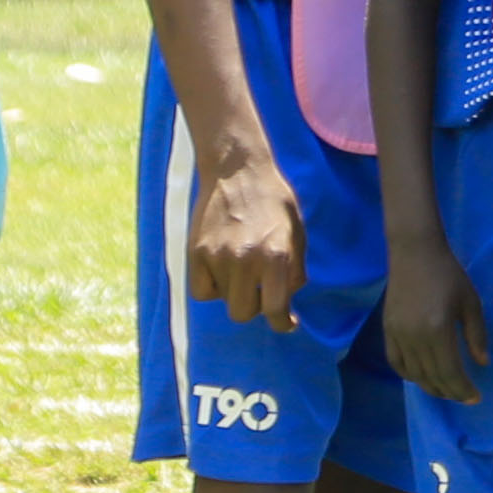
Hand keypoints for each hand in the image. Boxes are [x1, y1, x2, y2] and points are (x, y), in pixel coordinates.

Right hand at [186, 129, 308, 329]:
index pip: (274, 309)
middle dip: (255, 306)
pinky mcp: (196, 252)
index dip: (282, 323)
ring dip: (235, 292)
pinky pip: (202, 290)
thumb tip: (287, 298)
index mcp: (276, 256)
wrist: (237, 170)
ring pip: (223, 300)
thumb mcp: (296, 232)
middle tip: (260, 289)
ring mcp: (217, 257)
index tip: (287, 322)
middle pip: (243, 312)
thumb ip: (295, 268)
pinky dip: (212, 287)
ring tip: (241, 266)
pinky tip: (222, 270)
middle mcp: (245, 260)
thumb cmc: (273, 200)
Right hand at [384, 235, 488, 400]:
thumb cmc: (449, 274)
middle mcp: (415, 337)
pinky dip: (409, 375)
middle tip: (464, 397)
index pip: (450, 372)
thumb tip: (482, 364)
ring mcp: (398, 334)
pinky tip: (421, 377)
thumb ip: (476, 335)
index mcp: (438, 330)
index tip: (475, 397)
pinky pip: (396, 362)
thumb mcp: (471, 303)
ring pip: (413, 374)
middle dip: (450, 392)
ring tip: (446, 390)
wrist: (415, 253)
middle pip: (432, 377)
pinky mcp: (387, 330)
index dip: (462, 389)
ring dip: (430, 387)